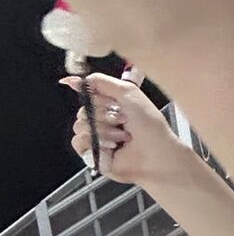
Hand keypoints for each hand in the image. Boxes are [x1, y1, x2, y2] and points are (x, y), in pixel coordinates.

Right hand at [61, 72, 185, 187]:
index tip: (103, 98)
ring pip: (80, 126)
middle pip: (82, 110)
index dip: (93, 96)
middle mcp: (105, 122)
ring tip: (122, 137)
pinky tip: (111, 146)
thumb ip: (101, 82)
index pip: (88, 95)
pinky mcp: (94, 155)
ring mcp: (99, 138)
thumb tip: (75, 80)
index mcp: (112, 106)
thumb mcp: (128, 92)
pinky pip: (77, 142)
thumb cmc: (151, 126)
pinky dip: (93, 142)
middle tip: (123, 121)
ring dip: (102, 130)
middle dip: (102, 115)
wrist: (157, 154)